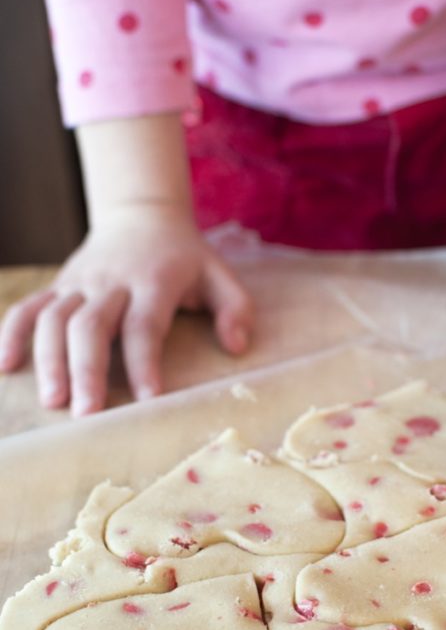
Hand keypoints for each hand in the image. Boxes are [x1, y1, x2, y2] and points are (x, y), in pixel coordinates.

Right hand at [0, 204, 252, 414]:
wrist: (142, 215)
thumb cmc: (186, 258)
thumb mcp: (221, 275)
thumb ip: (236, 309)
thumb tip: (238, 347)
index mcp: (153, 281)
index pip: (144, 325)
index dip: (144, 362)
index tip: (147, 399)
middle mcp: (110, 281)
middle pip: (90, 325)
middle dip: (87, 370)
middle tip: (87, 413)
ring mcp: (79, 283)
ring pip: (53, 318)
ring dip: (49, 360)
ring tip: (53, 401)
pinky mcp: (58, 286)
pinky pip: (27, 308)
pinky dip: (11, 334)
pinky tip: (6, 367)